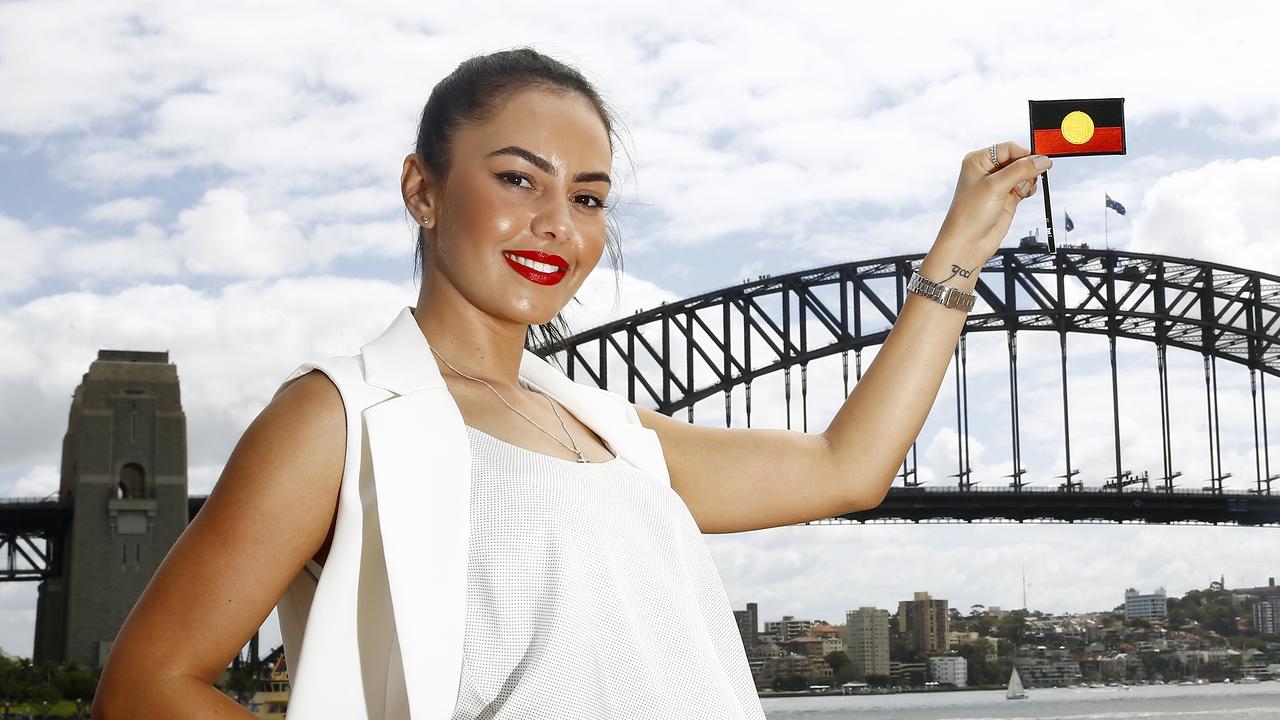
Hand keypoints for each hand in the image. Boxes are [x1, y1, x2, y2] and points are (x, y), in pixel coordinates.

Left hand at [933, 141, 1051, 264]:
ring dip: (1028, 180)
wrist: (968, 243)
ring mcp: (998, 184)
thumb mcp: (996, 186)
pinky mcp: (1007, 197)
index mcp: (978, 160)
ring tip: (1019, 192)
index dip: (1025, 153)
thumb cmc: (970, 214)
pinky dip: (1028, 189)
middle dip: (1027, 169)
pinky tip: (1023, 195)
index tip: (1039, 161)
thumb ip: (1021, 170)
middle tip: (1027, 180)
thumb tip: (1043, 159)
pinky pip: (1025, 186)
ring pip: (1024, 173)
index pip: (1009, 148)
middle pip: (1019, 159)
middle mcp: (988, 170)